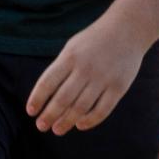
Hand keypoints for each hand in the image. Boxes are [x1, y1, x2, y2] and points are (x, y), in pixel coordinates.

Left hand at [26, 22, 144, 135]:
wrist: (128, 29)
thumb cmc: (95, 40)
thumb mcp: (73, 47)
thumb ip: (61, 68)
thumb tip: (46, 97)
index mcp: (70, 56)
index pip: (48, 82)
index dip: (37, 99)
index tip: (30, 112)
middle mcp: (85, 68)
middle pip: (62, 99)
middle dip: (49, 115)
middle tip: (41, 126)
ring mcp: (103, 78)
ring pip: (81, 107)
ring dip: (66, 121)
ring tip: (57, 130)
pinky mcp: (119, 87)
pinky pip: (102, 110)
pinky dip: (90, 121)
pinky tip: (80, 125)